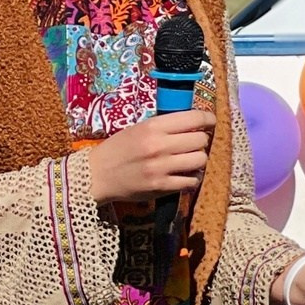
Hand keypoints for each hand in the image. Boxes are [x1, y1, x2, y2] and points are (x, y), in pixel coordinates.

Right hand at [88, 111, 211, 204]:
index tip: (208, 122)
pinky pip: (191, 181)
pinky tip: (182, 175)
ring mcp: (161, 167)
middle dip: (199, 141)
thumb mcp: (137, 129)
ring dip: (197, 160)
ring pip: (200, 160)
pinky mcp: (161, 186)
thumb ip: (164, 127)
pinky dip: (191, 178)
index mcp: (152, 127)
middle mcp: (159, 146)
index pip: (194, 118)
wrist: (96, 175)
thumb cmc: (117, 149)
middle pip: (201, 140)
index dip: (207, 119)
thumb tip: (195, 124)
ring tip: (187, 161)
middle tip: (191, 145)